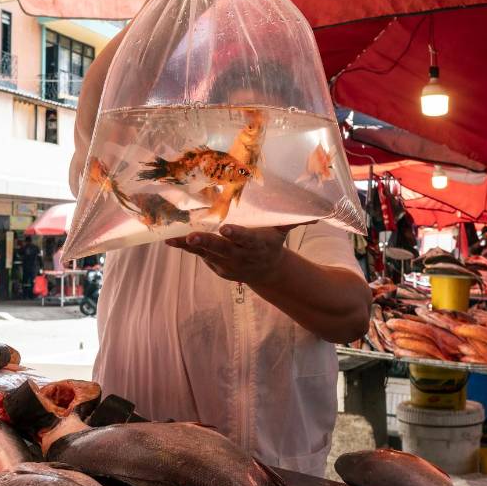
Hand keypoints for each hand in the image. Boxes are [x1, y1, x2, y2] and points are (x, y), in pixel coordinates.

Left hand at [166, 224, 289, 283]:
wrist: (266, 271)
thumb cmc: (271, 242)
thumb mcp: (282, 232)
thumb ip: (293, 220)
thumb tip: (316, 214)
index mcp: (255, 244)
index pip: (246, 239)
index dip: (236, 235)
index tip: (225, 229)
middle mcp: (240, 255)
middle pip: (222, 248)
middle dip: (207, 243)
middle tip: (192, 237)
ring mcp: (226, 263)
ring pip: (205, 252)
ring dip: (189, 246)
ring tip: (171, 238)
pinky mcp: (215, 265)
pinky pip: (198, 254)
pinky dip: (185, 246)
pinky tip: (170, 238)